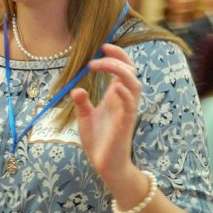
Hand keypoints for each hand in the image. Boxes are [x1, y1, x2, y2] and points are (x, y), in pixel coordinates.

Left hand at [71, 43, 141, 188]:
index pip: (123, 70)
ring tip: (102, 64)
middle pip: (131, 72)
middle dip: (118, 59)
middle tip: (99, 54)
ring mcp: (127, 111)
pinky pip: (130, 105)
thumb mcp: (85, 118)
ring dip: (120, 71)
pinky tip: (115, 87)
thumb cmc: (98, 142)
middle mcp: (124, 101)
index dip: (117, 56)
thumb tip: (77, 88)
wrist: (105, 165)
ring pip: (134, 85)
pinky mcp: (126, 124)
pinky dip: (125, 93)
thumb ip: (82, 103)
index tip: (103, 47)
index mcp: (116, 97)